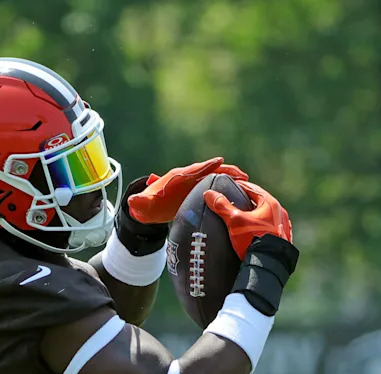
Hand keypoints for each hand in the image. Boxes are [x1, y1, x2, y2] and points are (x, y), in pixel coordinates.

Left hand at [128, 157, 246, 223]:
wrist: (151, 206)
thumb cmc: (149, 203)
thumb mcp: (144, 202)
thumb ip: (141, 200)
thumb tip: (134, 200)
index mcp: (177, 177)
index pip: (194, 170)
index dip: (206, 165)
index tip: (219, 160)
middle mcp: (189, 178)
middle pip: (209, 171)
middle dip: (224, 170)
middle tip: (241, 173)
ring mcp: (195, 184)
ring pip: (214, 177)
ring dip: (230, 177)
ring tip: (246, 180)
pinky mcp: (199, 192)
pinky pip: (215, 187)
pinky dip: (226, 187)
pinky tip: (240, 192)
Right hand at [204, 181, 292, 259]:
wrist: (269, 265)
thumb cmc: (253, 240)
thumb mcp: (235, 221)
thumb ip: (222, 206)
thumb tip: (208, 193)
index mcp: (271, 204)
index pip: (252, 188)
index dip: (239, 185)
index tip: (230, 184)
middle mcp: (280, 213)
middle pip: (260, 202)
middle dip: (248, 200)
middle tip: (234, 199)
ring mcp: (284, 227)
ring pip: (266, 216)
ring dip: (255, 214)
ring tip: (242, 217)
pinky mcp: (283, 240)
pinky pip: (270, 228)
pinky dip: (261, 227)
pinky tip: (253, 232)